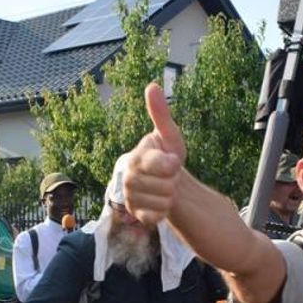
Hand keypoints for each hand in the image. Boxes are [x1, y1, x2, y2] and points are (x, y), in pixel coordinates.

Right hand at [123, 83, 187, 226]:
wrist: (164, 183)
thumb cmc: (167, 156)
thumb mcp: (169, 135)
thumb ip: (160, 114)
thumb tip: (152, 86)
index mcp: (136, 157)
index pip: (163, 165)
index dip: (172, 164)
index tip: (173, 162)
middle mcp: (128, 177)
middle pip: (167, 185)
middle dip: (173, 181)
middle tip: (168, 177)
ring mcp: (130, 197)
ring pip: (165, 201)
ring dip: (170, 196)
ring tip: (164, 188)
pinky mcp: (135, 214)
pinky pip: (156, 217)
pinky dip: (163, 211)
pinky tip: (160, 204)